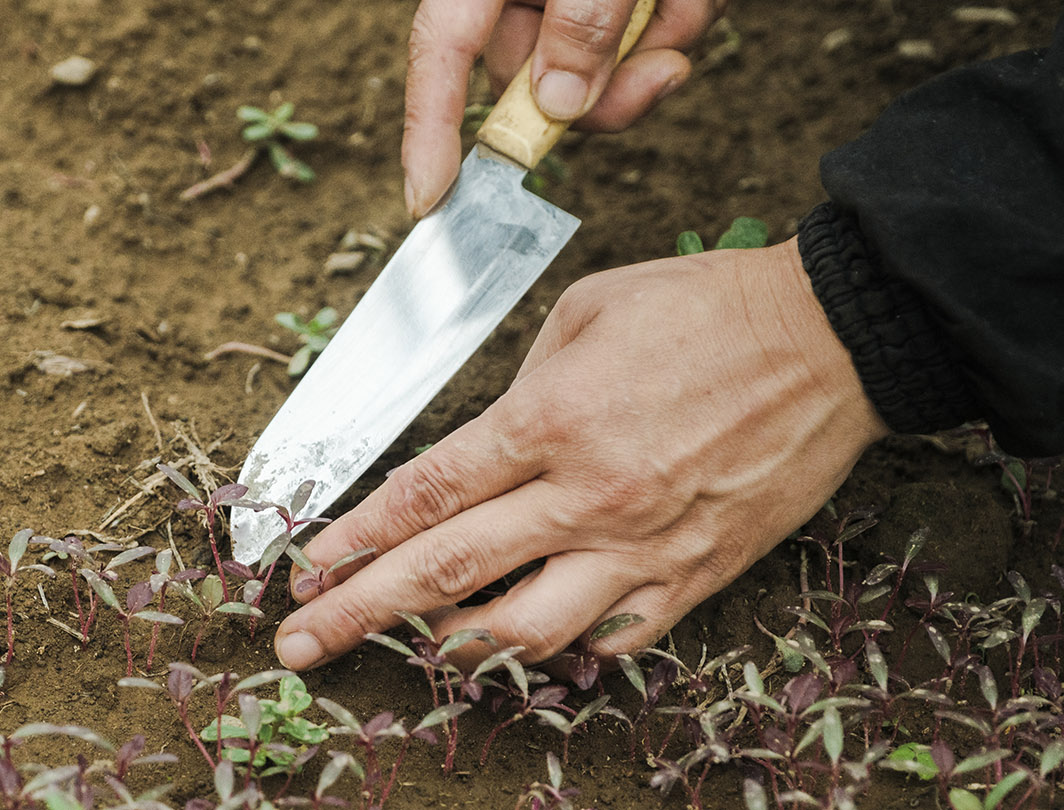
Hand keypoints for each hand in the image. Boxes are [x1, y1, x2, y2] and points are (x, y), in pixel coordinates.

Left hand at [273, 239, 889, 671]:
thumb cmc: (704, 310)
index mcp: (548, 421)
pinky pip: (615, 640)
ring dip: (454, 647)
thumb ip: (520, 385)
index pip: (423, 498)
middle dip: (358, 615)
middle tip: (298, 646)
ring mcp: (642, 548)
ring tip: (416, 647)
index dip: (351, 541)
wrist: (828, 339)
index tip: (302, 571)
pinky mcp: (696, 576)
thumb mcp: (586, 313)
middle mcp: (585, 496)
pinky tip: (539, 640)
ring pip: (524, 632)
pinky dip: (567, 648)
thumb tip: (485, 448)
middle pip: (445, 574)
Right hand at [403, 0, 725, 216]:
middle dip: (603, 96)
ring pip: (600, 76)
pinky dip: (683, 24)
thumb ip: (583, 17)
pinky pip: (648, 45)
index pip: (442, 52)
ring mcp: (576, 0)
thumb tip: (557, 106)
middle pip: (533, 83)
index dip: (427, 129)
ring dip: (658, 51)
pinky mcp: (623, 4)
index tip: (426, 197)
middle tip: (661, 72)